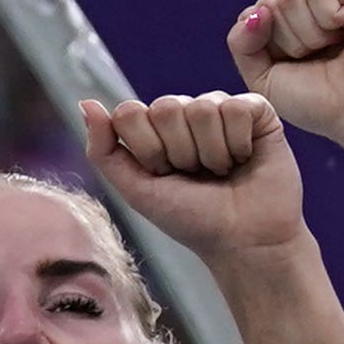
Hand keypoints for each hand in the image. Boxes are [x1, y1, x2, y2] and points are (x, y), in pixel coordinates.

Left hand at [78, 89, 307, 259]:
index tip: (163, 175)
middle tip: (195, 174)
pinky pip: (236, 108)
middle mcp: (184, 113)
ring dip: (211, 152)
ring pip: (202, 108)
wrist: (244, 240)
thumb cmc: (190, 218)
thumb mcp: (137, 191)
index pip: (129, 112)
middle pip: (165, 107)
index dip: (146, 150)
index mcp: (151, 128)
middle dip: (179, 152)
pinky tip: (244, 159)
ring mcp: (219, 108)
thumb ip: (104, 150)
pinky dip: (238, 143)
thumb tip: (86, 103)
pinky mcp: (256, 110)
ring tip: (222, 171)